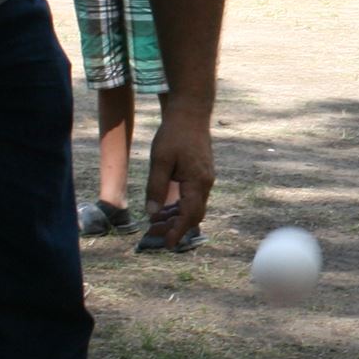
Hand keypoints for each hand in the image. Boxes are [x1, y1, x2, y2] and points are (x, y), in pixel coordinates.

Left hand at [144, 109, 213, 246]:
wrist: (191, 112)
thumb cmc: (174, 133)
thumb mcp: (160, 161)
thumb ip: (156, 188)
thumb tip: (152, 213)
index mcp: (197, 182)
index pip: (189, 215)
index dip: (177, 232)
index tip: (167, 245)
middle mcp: (205, 184)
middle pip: (193, 215)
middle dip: (174, 228)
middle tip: (152, 234)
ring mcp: (205, 179)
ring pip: (193, 207)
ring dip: (176, 218)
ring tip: (154, 223)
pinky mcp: (201, 174)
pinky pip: (193, 198)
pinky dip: (179, 207)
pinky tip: (164, 208)